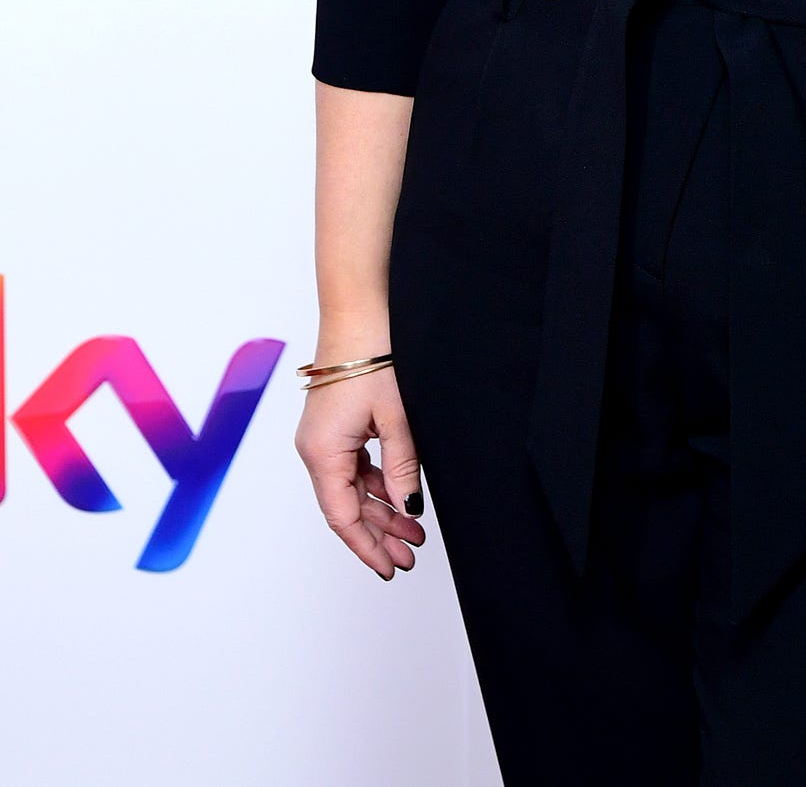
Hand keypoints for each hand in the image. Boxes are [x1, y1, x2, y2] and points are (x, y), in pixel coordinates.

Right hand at [294, 364, 427, 579]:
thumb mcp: (397, 418)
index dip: (367, 547)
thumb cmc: (373, 357)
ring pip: (351, 489)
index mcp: (322, 453)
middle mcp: (315, 450)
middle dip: (379, 534)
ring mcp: (322, 438)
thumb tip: (408, 509)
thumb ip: (402, 468)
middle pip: (346, 507)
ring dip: (381, 510)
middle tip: (411, 555)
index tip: (390, 568)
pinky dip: (376, 485)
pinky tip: (399, 496)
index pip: (343, 517)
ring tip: (413, 532)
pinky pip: (353, 468)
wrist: (359, 313)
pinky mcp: (334, 426)